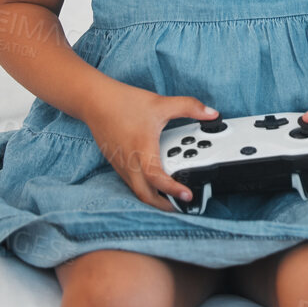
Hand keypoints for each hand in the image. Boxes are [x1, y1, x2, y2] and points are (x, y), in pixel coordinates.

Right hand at [82, 83, 217, 210]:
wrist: (95, 101)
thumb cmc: (125, 103)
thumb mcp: (162, 103)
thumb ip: (189, 107)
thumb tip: (212, 113)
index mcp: (142, 149)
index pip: (157, 178)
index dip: (173, 189)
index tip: (187, 195)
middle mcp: (129, 162)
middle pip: (145, 195)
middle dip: (164, 205)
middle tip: (182, 205)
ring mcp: (121, 165)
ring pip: (137, 191)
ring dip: (154, 198)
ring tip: (171, 197)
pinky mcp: (116, 163)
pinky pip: (131, 183)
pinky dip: (144, 188)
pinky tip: (154, 183)